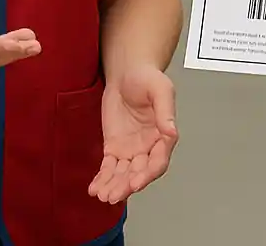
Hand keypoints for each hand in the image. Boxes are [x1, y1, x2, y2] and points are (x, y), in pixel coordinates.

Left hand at [89, 66, 178, 204]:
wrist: (126, 71)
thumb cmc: (146, 77)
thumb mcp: (160, 89)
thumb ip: (165, 110)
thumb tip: (171, 131)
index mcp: (163, 136)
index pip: (158, 161)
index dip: (148, 174)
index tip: (136, 182)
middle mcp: (148, 147)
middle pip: (139, 173)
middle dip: (126, 185)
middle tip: (114, 195)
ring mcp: (131, 150)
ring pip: (123, 174)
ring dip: (114, 186)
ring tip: (102, 195)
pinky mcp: (114, 148)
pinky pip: (109, 167)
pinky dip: (102, 179)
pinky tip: (94, 188)